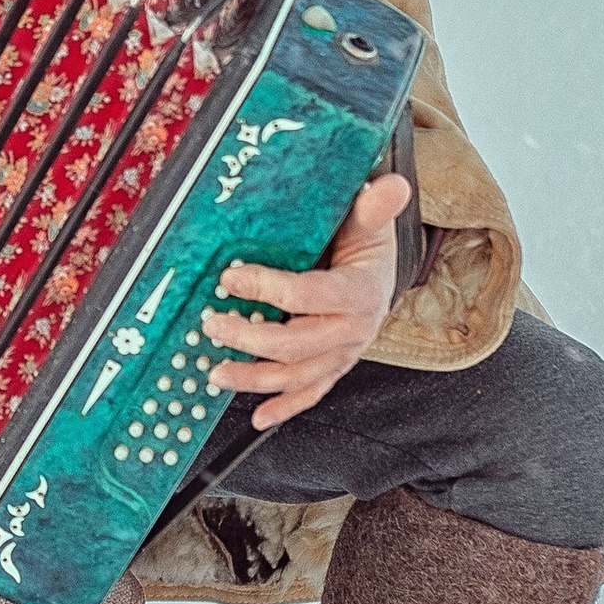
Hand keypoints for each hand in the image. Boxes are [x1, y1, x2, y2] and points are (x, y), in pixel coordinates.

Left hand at [205, 171, 412, 432]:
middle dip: (248, 338)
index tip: (230, 277)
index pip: (308, 295)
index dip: (267, 288)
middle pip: (296, 345)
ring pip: (297, 377)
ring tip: (216, 372)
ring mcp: (341, 355)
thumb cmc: (366, 247)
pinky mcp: (331, 368)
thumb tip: (393, 185)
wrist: (382, 276)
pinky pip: (310, 395)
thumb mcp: (369, 222)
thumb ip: (374, 206)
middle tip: (210, 323)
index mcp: (359, 294)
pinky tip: (258, 418)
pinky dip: (284, 409)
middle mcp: (352, 331)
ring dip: (254, 379)